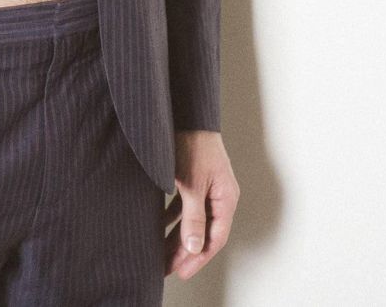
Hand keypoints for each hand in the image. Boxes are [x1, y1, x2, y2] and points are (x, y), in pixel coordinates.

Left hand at [163, 130, 238, 279]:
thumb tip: (194, 247)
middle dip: (184, 251)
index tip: (181, 271)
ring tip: (161, 252)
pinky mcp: (194, 178)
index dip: (198, 258)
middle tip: (167, 267)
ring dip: (177, 236)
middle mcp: (219, 195)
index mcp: (226, 198)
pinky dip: (172, 217)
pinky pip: (185, 205)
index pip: (215, 239)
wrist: (186, 113)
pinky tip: (159, 224)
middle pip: (203, 232)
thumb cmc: (193, 144)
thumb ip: (193, 218)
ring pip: (192, 220)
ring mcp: (207, 187)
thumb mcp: (192, 185)